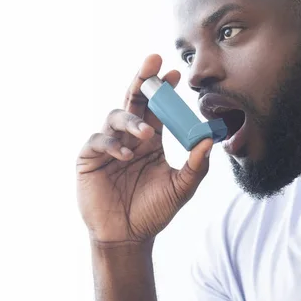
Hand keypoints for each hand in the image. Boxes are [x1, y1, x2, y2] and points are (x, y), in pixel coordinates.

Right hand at [76, 54, 212, 244]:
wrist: (127, 236)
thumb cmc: (153, 211)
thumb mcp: (180, 189)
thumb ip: (196, 166)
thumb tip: (210, 140)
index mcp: (149, 140)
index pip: (156, 108)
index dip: (163, 90)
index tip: (175, 74)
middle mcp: (128, 138)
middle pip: (133, 101)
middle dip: (142, 80)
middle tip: (152, 63)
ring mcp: (108, 146)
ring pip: (115, 117)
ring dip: (131, 120)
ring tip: (146, 134)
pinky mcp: (90, 158)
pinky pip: (98, 141)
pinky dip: (112, 144)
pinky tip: (125, 156)